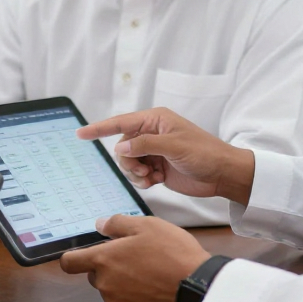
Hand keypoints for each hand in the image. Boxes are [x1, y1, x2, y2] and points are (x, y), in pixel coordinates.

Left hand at [60, 214, 210, 301]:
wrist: (196, 286)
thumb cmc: (171, 252)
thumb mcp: (147, 225)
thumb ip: (117, 223)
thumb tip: (99, 225)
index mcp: (103, 260)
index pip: (69, 263)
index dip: (73, 257)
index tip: (83, 254)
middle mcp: (104, 284)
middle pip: (94, 274)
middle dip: (108, 265)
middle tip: (135, 255)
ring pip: (110, 288)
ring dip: (121, 280)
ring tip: (149, 270)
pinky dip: (133, 296)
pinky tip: (153, 287)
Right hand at [78, 107, 255, 204]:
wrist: (222, 174)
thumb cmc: (204, 153)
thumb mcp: (173, 146)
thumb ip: (145, 144)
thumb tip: (121, 145)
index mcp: (155, 120)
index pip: (121, 122)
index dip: (100, 128)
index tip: (80, 133)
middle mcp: (152, 133)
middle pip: (122, 146)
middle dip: (127, 161)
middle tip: (143, 170)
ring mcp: (154, 151)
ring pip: (128, 162)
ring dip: (135, 173)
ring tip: (151, 177)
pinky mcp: (157, 167)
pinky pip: (138, 174)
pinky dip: (142, 180)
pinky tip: (155, 182)